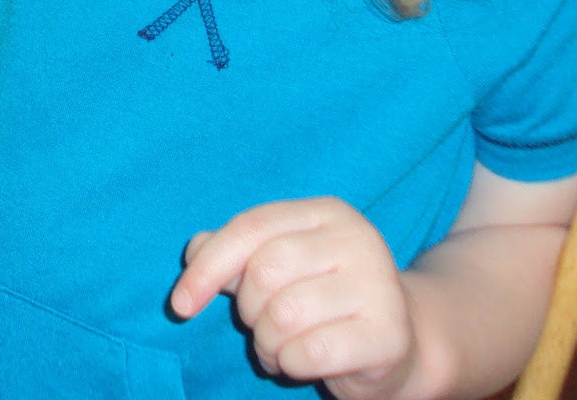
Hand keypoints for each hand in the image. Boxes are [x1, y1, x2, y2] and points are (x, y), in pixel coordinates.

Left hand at [170, 198, 416, 399]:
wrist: (397, 345)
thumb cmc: (322, 301)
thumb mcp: (277, 268)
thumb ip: (234, 253)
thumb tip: (195, 250)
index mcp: (326, 212)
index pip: (250, 227)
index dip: (207, 268)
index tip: (180, 306)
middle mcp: (357, 239)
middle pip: (264, 272)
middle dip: (249, 311)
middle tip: (265, 327)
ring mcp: (378, 285)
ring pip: (283, 316)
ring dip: (269, 344)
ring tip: (284, 347)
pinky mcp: (388, 334)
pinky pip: (309, 352)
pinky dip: (292, 364)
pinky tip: (304, 362)